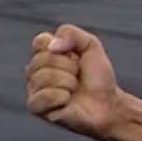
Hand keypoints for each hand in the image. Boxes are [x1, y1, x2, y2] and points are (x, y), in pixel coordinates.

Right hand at [25, 24, 123, 138]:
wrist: (108, 104)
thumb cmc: (97, 77)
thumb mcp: (91, 46)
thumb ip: (71, 33)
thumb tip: (52, 46)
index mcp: (45, 53)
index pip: (40, 41)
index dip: (61, 48)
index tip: (75, 57)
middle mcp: (35, 70)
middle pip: (43, 59)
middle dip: (68, 67)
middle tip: (77, 76)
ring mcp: (34, 88)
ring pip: (43, 77)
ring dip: (67, 82)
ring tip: (74, 89)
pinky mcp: (36, 107)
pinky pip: (42, 96)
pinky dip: (61, 97)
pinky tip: (67, 100)